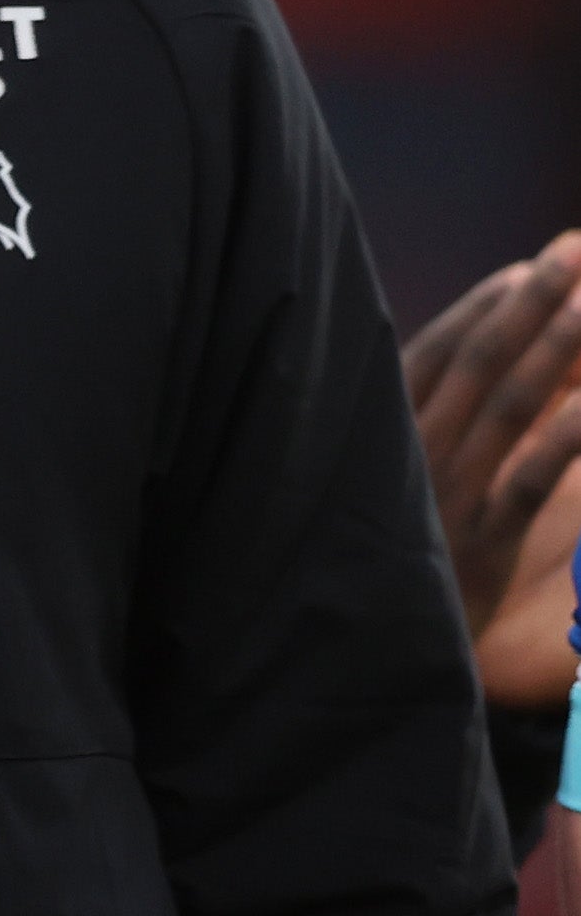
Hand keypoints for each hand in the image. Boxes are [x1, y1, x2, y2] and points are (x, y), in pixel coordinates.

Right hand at [393, 234, 580, 666]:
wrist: (356, 665)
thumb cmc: (385, 575)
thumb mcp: (391, 501)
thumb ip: (430, 443)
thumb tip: (489, 388)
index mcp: (379, 441)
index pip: (433, 356)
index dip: (485, 308)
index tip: (528, 267)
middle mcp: (406, 458)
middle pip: (477, 366)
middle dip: (531, 303)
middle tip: (576, 250)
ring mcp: (441, 497)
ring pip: (507, 405)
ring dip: (557, 346)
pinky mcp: (477, 541)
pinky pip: (532, 475)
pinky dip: (570, 431)